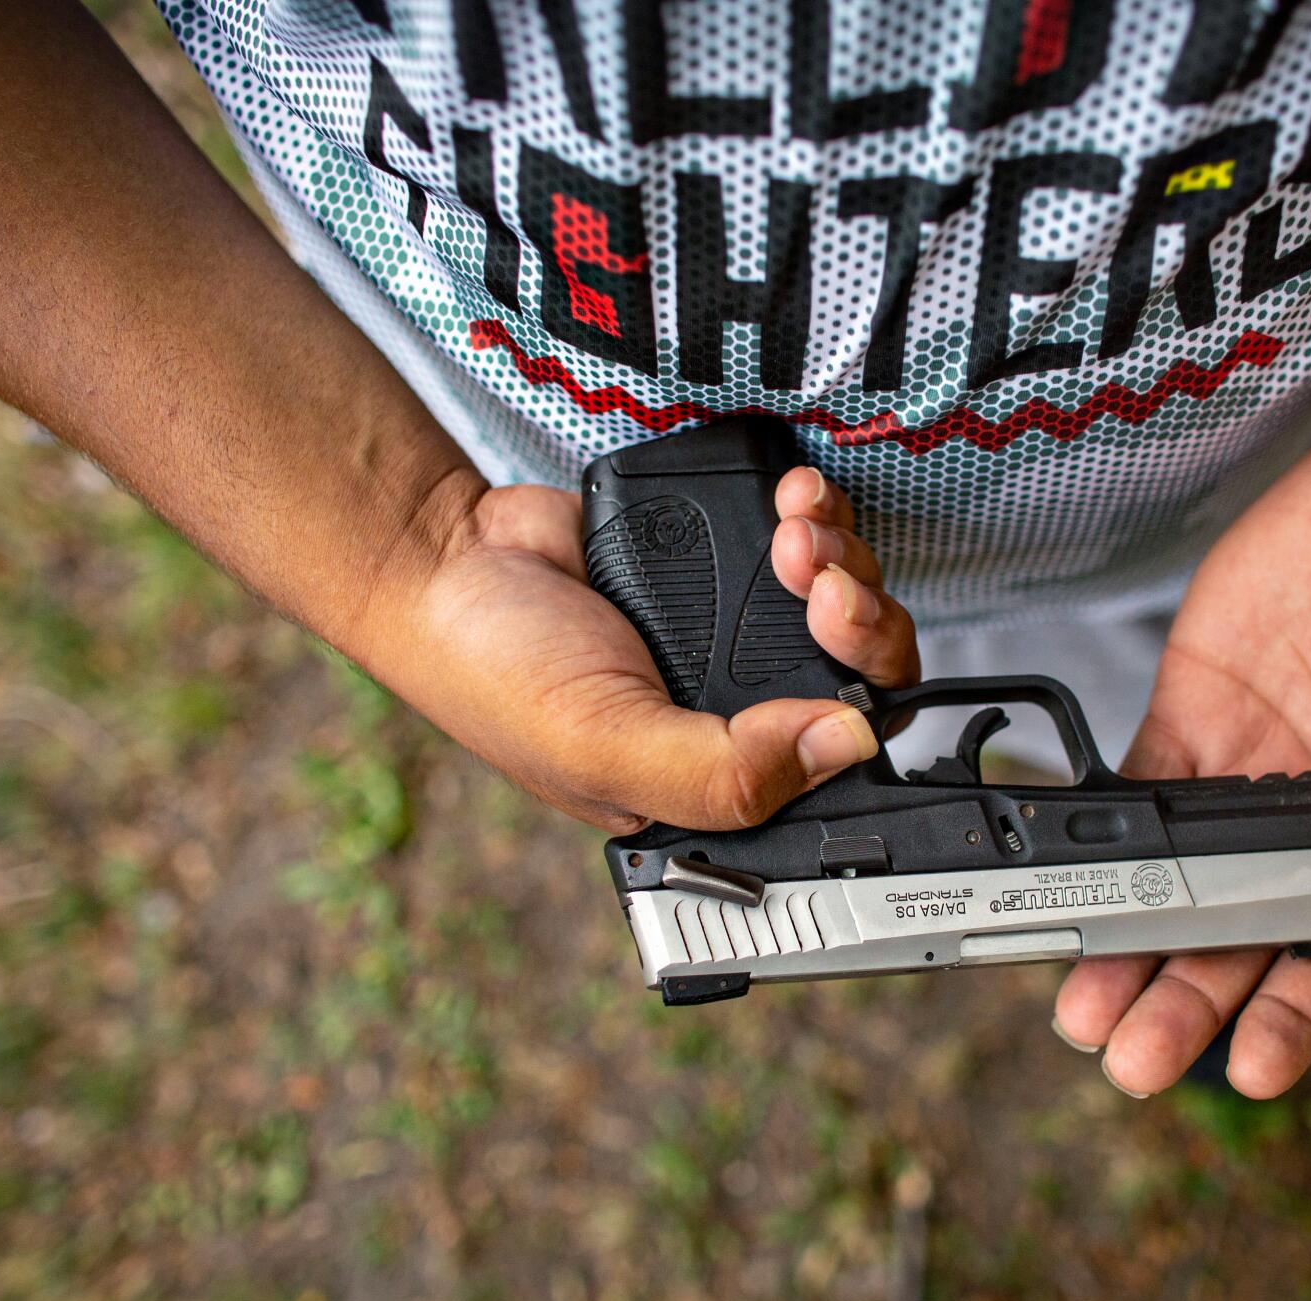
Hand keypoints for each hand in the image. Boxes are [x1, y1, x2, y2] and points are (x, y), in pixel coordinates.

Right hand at [371, 466, 917, 832]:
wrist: (443, 553)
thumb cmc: (496, 672)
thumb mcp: (605, 748)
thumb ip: (724, 771)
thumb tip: (848, 746)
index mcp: (717, 786)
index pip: (841, 770)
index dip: (868, 717)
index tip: (845, 663)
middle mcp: (739, 711)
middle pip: (864, 676)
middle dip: (861, 623)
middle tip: (819, 591)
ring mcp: (739, 631)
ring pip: (851, 600)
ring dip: (842, 559)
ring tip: (792, 535)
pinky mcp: (730, 559)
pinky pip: (814, 538)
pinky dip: (817, 515)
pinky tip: (789, 504)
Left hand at [1052, 434, 1310, 1097]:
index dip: (1295, 1021)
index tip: (1249, 1074)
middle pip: (1238, 939)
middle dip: (1183, 1003)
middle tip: (1124, 1062)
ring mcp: (1249, 768)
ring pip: (1173, 877)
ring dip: (1126, 941)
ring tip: (1076, 1008)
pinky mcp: (1194, 710)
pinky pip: (1139, 787)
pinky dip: (1100, 834)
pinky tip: (1059, 879)